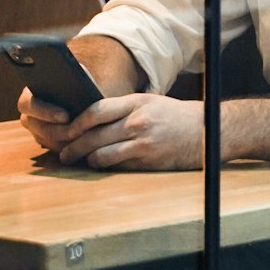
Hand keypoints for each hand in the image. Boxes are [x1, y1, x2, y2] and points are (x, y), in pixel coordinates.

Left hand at [21, 88, 202, 169]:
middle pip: (93, 135)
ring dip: (86, 159)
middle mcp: (137, 121)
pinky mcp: (148, 160)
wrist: (206, 130)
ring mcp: (142, 142)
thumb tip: (91, 117)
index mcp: (135, 103)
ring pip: (101, 154)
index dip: (76, 123)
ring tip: (79, 161)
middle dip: (73, 146)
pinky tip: (99, 166)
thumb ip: (122, 108)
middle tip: (63, 153)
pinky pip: (117, 166)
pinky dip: (105, 167)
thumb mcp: (148, 102)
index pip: (95, 111)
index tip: (66, 130)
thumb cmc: (174, 116)